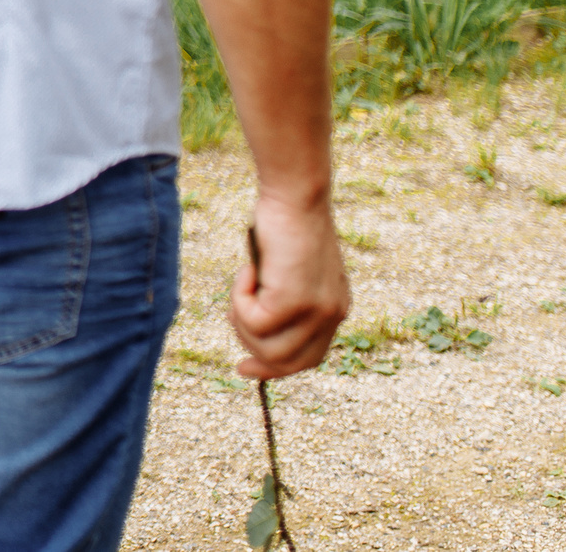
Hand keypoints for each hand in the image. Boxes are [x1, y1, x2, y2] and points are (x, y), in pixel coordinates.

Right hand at [230, 195, 350, 378]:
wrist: (295, 197)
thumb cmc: (286, 223)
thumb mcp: (290, 269)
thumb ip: (284, 298)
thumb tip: (255, 326)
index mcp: (334, 310)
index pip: (307, 358)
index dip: (274, 368)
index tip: (244, 368)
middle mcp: (332, 316)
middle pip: (285, 362)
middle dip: (252, 348)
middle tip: (231, 318)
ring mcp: (316, 312)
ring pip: (265, 347)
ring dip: (242, 319)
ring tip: (244, 283)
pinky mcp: (294, 302)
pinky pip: (251, 320)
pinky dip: (239, 296)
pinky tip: (249, 270)